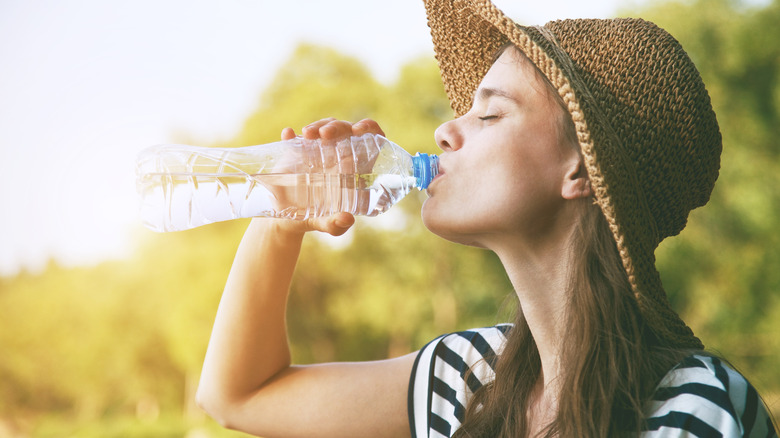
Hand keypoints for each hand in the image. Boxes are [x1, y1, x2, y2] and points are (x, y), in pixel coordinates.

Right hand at [258, 118, 385, 236]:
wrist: (286, 220)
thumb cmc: (314, 219)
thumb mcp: (326, 224)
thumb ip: (336, 225)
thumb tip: (347, 220)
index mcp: (352, 169)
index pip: (369, 140)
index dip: (370, 128)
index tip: (360, 129)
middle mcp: (337, 156)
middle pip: (345, 130)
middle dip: (337, 126)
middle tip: (325, 135)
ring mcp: (316, 152)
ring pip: (324, 127)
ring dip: (317, 126)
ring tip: (306, 135)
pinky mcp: (295, 153)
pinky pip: (295, 138)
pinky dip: (291, 135)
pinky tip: (287, 135)